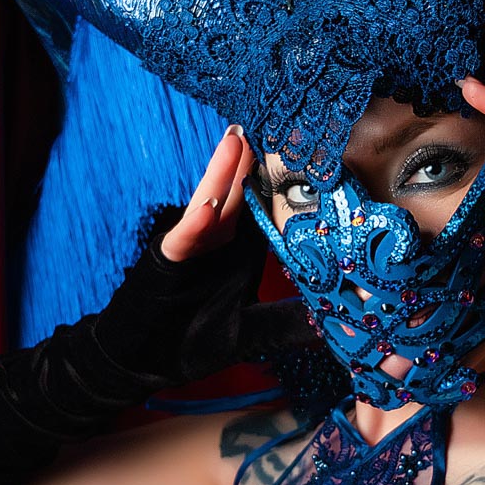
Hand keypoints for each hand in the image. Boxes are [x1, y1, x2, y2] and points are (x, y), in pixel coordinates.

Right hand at [94, 125, 317, 384]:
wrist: (142, 360)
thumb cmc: (194, 340)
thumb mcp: (253, 331)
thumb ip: (289, 323)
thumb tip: (343, 325)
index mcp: (239, 247)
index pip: (267, 208)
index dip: (286, 183)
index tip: (312, 154)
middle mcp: (217, 239)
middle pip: (240, 193)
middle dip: (257, 161)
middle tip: (278, 124)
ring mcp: (191, 246)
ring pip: (210, 204)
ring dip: (222, 173)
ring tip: (238, 140)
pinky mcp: (165, 262)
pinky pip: (181, 239)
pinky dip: (193, 224)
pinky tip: (207, 208)